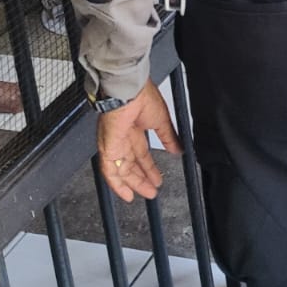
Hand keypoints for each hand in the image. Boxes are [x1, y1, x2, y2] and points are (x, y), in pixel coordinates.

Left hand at [96, 80, 181, 201]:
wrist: (128, 92)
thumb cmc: (142, 97)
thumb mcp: (162, 121)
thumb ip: (169, 138)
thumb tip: (178, 149)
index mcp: (135, 128)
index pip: (141, 153)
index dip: (149, 167)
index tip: (157, 177)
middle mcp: (123, 137)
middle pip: (131, 164)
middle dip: (142, 178)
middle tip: (152, 189)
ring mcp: (114, 143)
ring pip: (121, 170)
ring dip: (133, 184)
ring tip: (145, 193)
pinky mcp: (107, 149)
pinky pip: (109, 171)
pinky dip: (117, 185)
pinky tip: (125, 193)